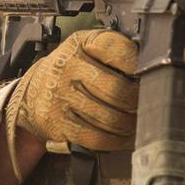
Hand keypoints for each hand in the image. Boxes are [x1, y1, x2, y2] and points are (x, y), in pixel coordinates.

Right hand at [5, 29, 138, 151]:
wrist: (33, 93)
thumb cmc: (70, 70)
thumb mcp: (87, 48)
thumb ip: (115, 50)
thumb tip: (151, 67)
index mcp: (79, 43)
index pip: (115, 50)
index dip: (137, 64)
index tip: (148, 74)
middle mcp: (67, 67)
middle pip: (116, 90)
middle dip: (138, 101)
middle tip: (147, 104)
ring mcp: (61, 97)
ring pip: (109, 118)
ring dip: (130, 124)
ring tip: (138, 122)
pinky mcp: (58, 124)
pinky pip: (96, 138)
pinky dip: (116, 141)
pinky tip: (124, 137)